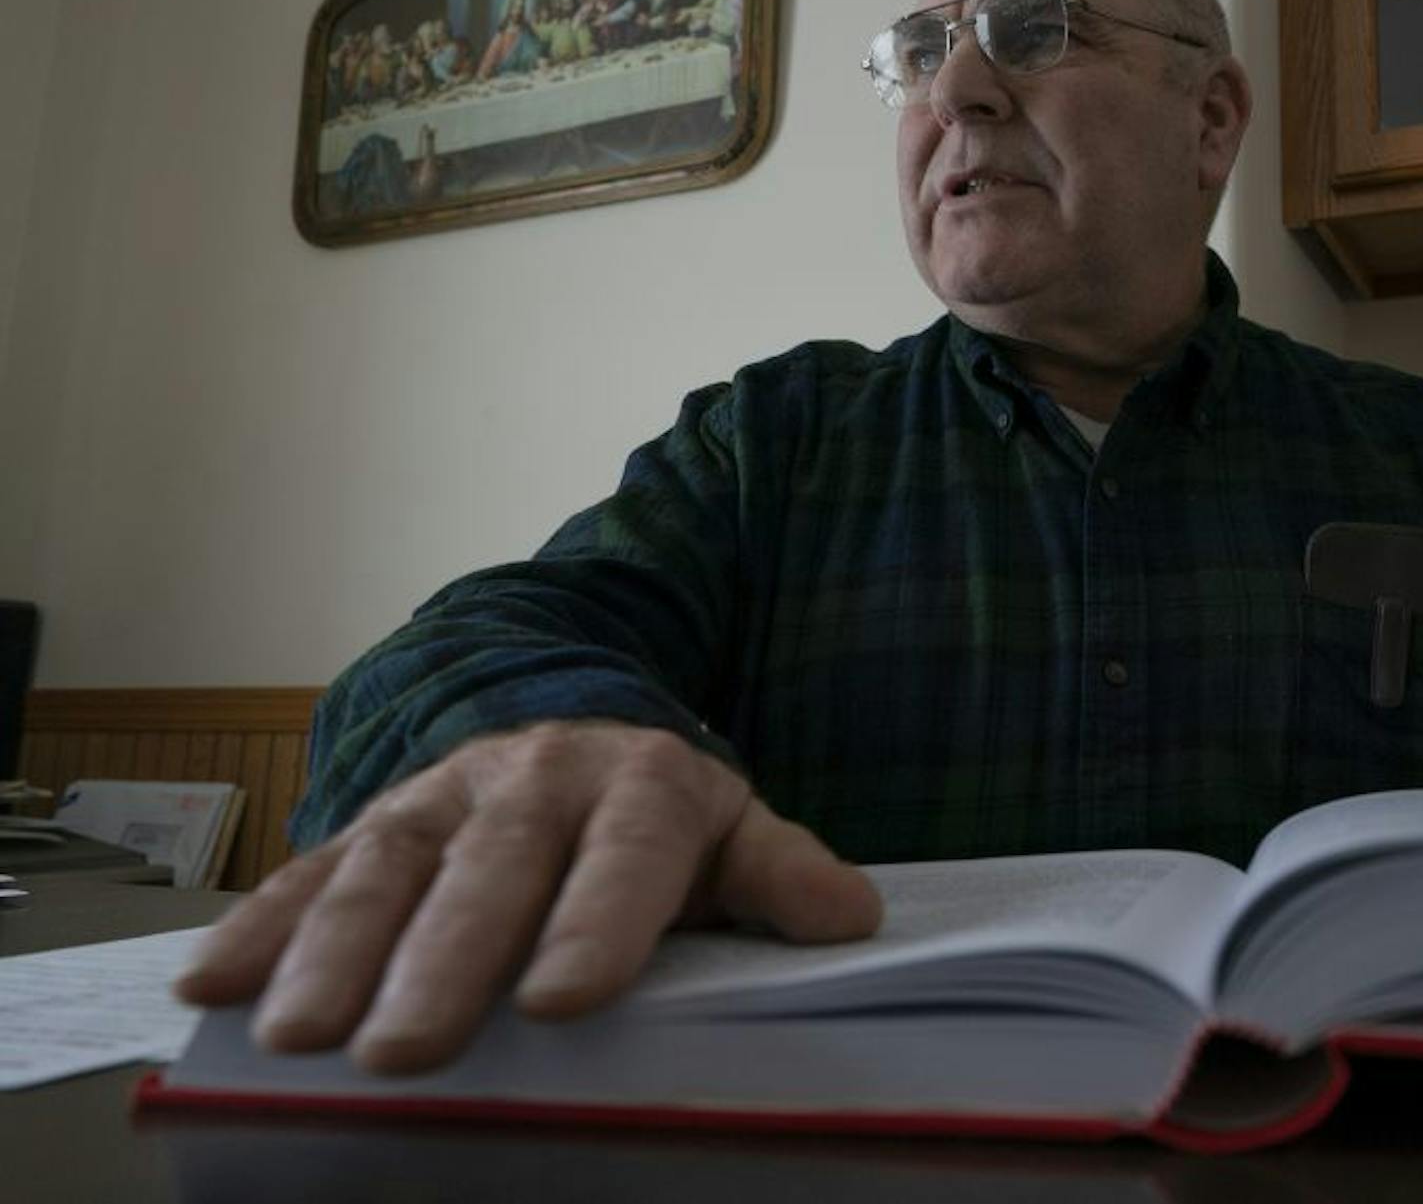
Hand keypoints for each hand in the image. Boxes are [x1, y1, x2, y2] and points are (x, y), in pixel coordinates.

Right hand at [175, 721, 880, 1072]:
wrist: (575, 735)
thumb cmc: (659, 819)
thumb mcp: (731, 834)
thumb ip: (779, 875)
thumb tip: (847, 918)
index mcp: (640, 786)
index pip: (622, 856)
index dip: (595, 923)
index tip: (564, 999)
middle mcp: (534, 781)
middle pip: (490, 869)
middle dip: (443, 959)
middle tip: (402, 1051)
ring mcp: (443, 798)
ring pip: (385, 868)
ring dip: (334, 951)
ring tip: (296, 1037)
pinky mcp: (374, 822)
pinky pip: (311, 869)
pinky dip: (259, 925)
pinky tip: (212, 985)